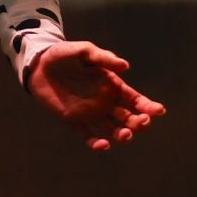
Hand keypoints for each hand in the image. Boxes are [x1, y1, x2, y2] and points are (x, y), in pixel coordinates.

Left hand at [27, 40, 165, 151]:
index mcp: (112, 85)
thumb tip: (125, 66)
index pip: (135, 100)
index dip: (148, 106)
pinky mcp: (74, 121)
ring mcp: (91, 113)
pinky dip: (97, 143)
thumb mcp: (84, 51)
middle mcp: (105, 102)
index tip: (158, 111)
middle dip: (139, 123)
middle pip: (129, 118)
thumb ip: (103, 58)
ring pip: (113, 130)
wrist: (38, 65)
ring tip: (126, 134)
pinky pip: (88, 136)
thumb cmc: (64, 55)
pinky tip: (103, 144)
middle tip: (142, 122)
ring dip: (122, 135)